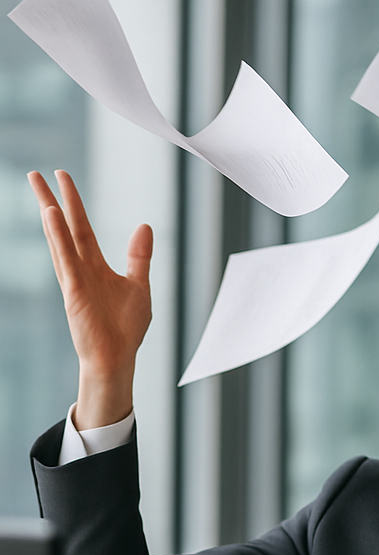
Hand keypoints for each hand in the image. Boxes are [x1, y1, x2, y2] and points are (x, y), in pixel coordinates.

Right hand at [29, 169, 152, 429]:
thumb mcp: (139, 286)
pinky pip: (65, 259)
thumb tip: (144, 226)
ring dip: (51, 214)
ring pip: (60, 240)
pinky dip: (58, 238)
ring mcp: (75, 280)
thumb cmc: (126, 328)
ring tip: (40, 186)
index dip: (73, 203)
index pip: (81, 228)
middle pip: (64, 228)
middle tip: (37, 174)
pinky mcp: (74, 292)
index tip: (62, 178)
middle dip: (52, 200)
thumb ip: (139, 256)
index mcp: (96, 268)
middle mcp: (81, 270)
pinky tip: (51, 217)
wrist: (117, 358)